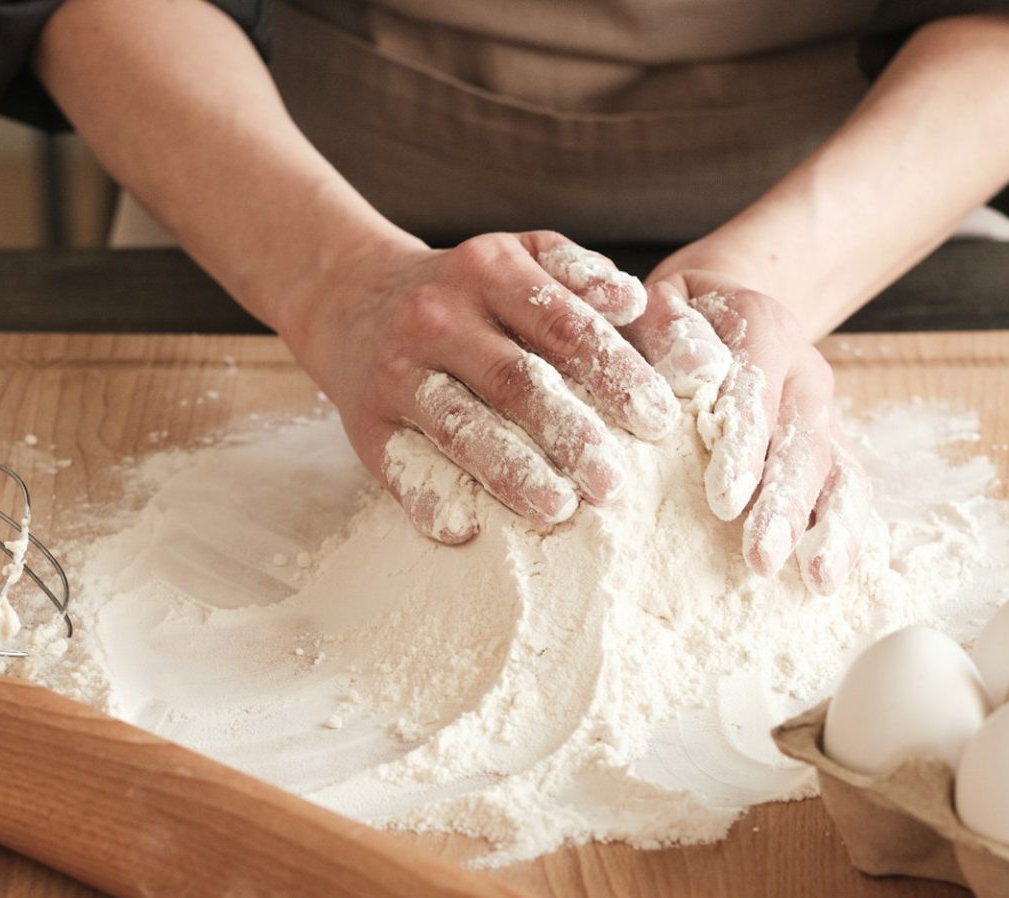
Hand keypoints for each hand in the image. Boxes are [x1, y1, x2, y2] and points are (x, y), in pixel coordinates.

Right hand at [283, 230, 680, 543]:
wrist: (350, 296)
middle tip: (615, 484)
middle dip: (570, 434)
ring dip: (512, 473)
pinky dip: (431, 500)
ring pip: (460, 427)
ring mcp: (397, 372)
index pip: (564, 326)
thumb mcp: (519, 258)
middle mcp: (439, 318)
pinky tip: (468, 529)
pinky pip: (400, 466)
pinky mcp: (366, 422)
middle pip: (514, 381)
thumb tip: (636, 306)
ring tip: (559, 508)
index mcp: (489, 271)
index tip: (659, 420)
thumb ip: (581, 276)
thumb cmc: (465, 289)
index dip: (615, 374)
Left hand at [624, 267, 870, 594]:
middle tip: (762, 557)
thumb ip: (665, 326)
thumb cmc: (672, 320)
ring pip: (839, 472)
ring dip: (830, 529)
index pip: (757, 389)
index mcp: (764, 327)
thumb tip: (690, 368)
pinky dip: (845, 536)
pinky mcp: (829, 449)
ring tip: (818, 581)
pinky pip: (847, 492)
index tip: (724, 501)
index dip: (745, 445)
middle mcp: (804, 372)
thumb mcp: (658, 305)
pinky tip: (829, 581)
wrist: (721, 311)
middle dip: (785, 504)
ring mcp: (823, 415)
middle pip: (804, 442)